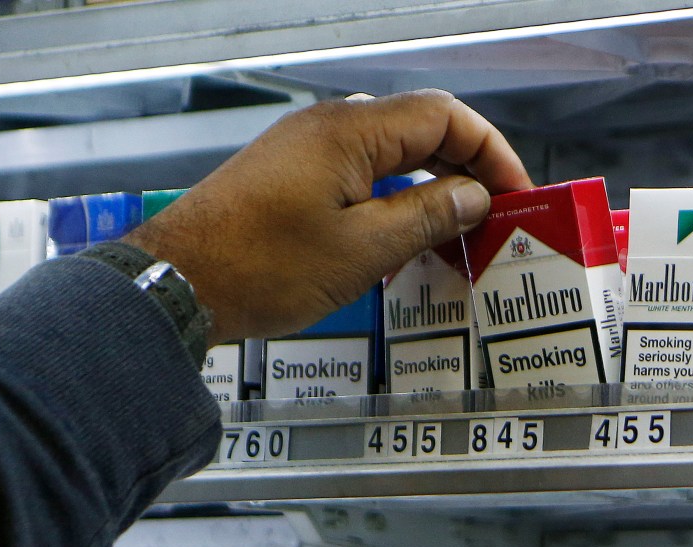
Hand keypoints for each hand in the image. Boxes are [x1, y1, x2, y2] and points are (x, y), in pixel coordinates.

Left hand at [124, 89, 533, 345]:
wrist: (176, 284)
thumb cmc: (262, 267)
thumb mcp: (362, 251)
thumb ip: (426, 217)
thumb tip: (473, 198)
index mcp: (350, 132)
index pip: (445, 116)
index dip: (491, 152)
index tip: (515, 194)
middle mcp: (329, 128)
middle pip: (421, 127)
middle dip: (468, 167)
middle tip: (498, 214)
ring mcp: (307, 149)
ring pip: (392, 151)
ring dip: (434, 183)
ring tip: (462, 230)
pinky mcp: (292, 175)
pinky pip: (363, 170)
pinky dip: (398, 194)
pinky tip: (411, 232)